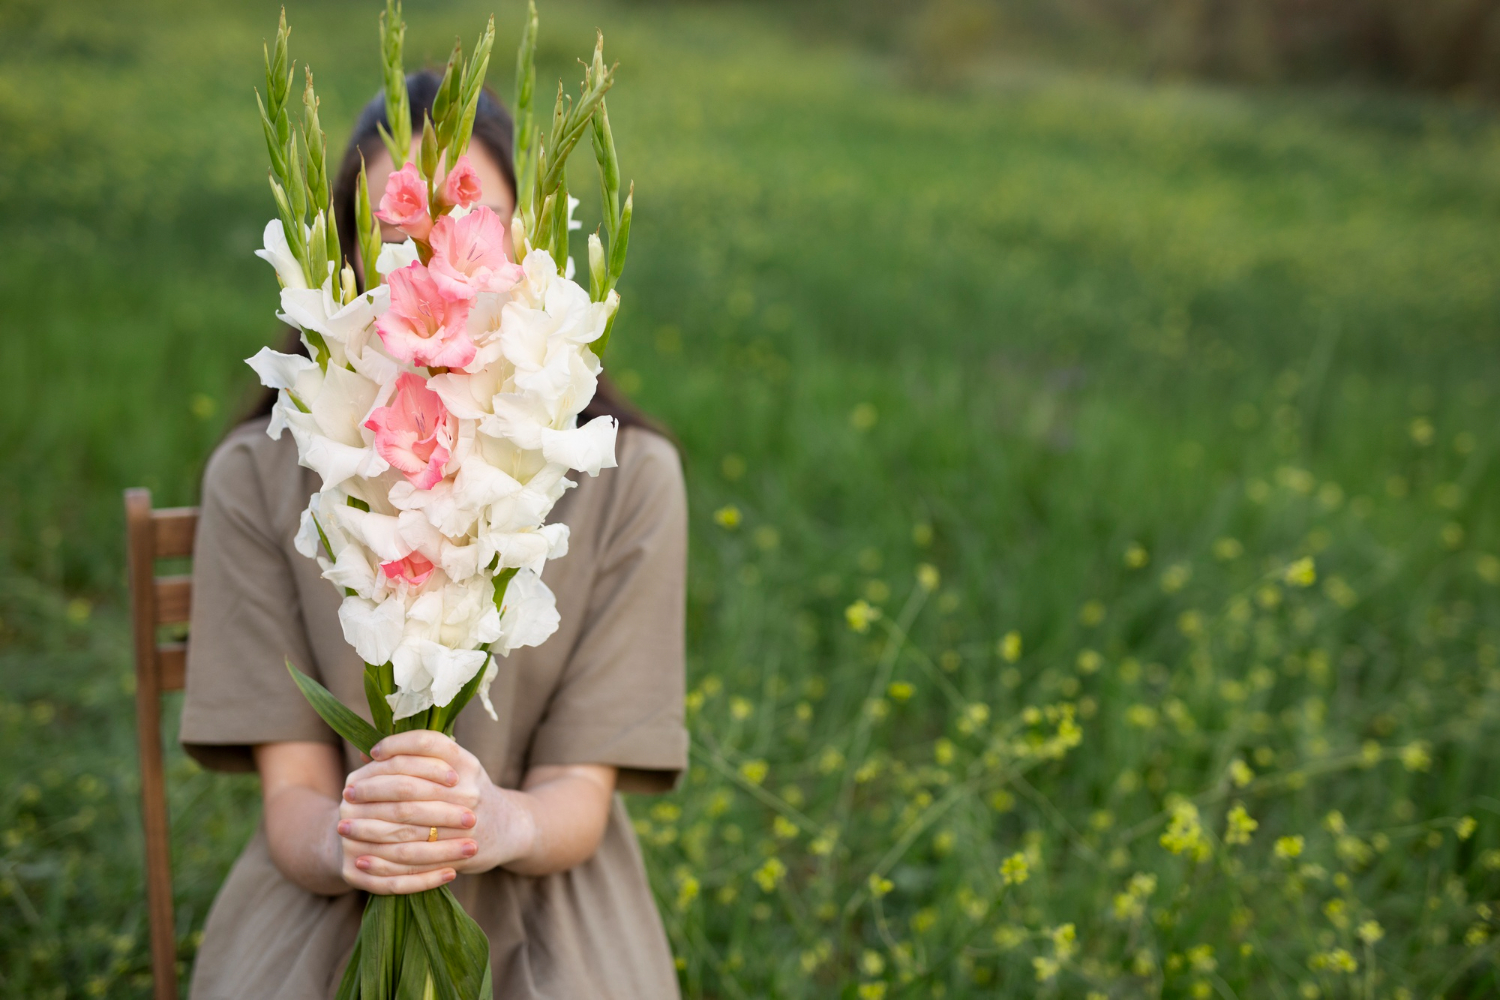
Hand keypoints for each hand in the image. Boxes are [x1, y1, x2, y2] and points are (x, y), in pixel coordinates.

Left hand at [336, 730, 534, 894]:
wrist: (510, 828)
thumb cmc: (471, 792)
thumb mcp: (457, 766)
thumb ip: (419, 758)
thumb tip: (367, 751)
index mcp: (466, 763)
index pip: (428, 744)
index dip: (396, 745)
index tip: (372, 752)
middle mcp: (467, 790)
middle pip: (410, 787)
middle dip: (373, 790)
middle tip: (347, 792)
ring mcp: (464, 824)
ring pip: (407, 827)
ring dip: (370, 828)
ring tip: (343, 825)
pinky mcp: (458, 854)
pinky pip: (415, 860)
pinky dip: (384, 862)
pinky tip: (362, 858)